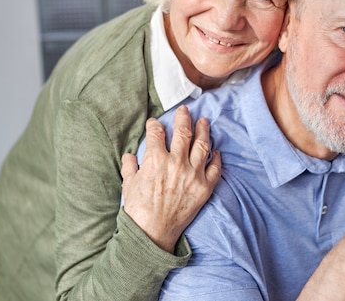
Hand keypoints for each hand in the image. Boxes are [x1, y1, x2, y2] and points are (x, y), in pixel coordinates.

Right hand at [121, 106, 221, 252]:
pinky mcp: (204, 187)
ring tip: (204, 122)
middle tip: (185, 111)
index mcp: (155, 159)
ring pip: (202, 145)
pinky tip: (216, 150)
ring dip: (203, 130)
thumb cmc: (138, 210)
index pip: (157, 133)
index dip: (155, 125)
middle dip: (184, 118)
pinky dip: (216, 157)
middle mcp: (176, 162)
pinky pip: (214, 168)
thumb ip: (129, 166)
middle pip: (183, 132)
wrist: (152, 233)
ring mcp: (193, 174)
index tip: (155, 123)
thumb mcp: (128, 185)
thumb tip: (129, 155)